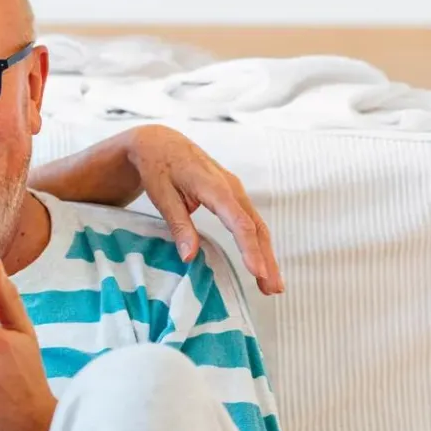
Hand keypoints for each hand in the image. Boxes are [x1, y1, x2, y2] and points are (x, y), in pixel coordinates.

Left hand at [121, 124, 280, 293]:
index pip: (238, 220)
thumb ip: (178, 225)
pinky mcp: (233, 196)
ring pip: (257, 226)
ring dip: (267, 255)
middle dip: (266, 258)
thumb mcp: (161, 194)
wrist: (160, 142)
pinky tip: (262, 265)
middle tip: (273, 289)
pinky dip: (259, 244)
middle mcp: (231, 187)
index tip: (257, 271)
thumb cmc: (158, 166)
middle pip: (255, 226)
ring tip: (272, 287)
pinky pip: (251, 222)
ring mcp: (235, 190)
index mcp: (213, 185)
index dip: (248, 248)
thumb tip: (189, 258)